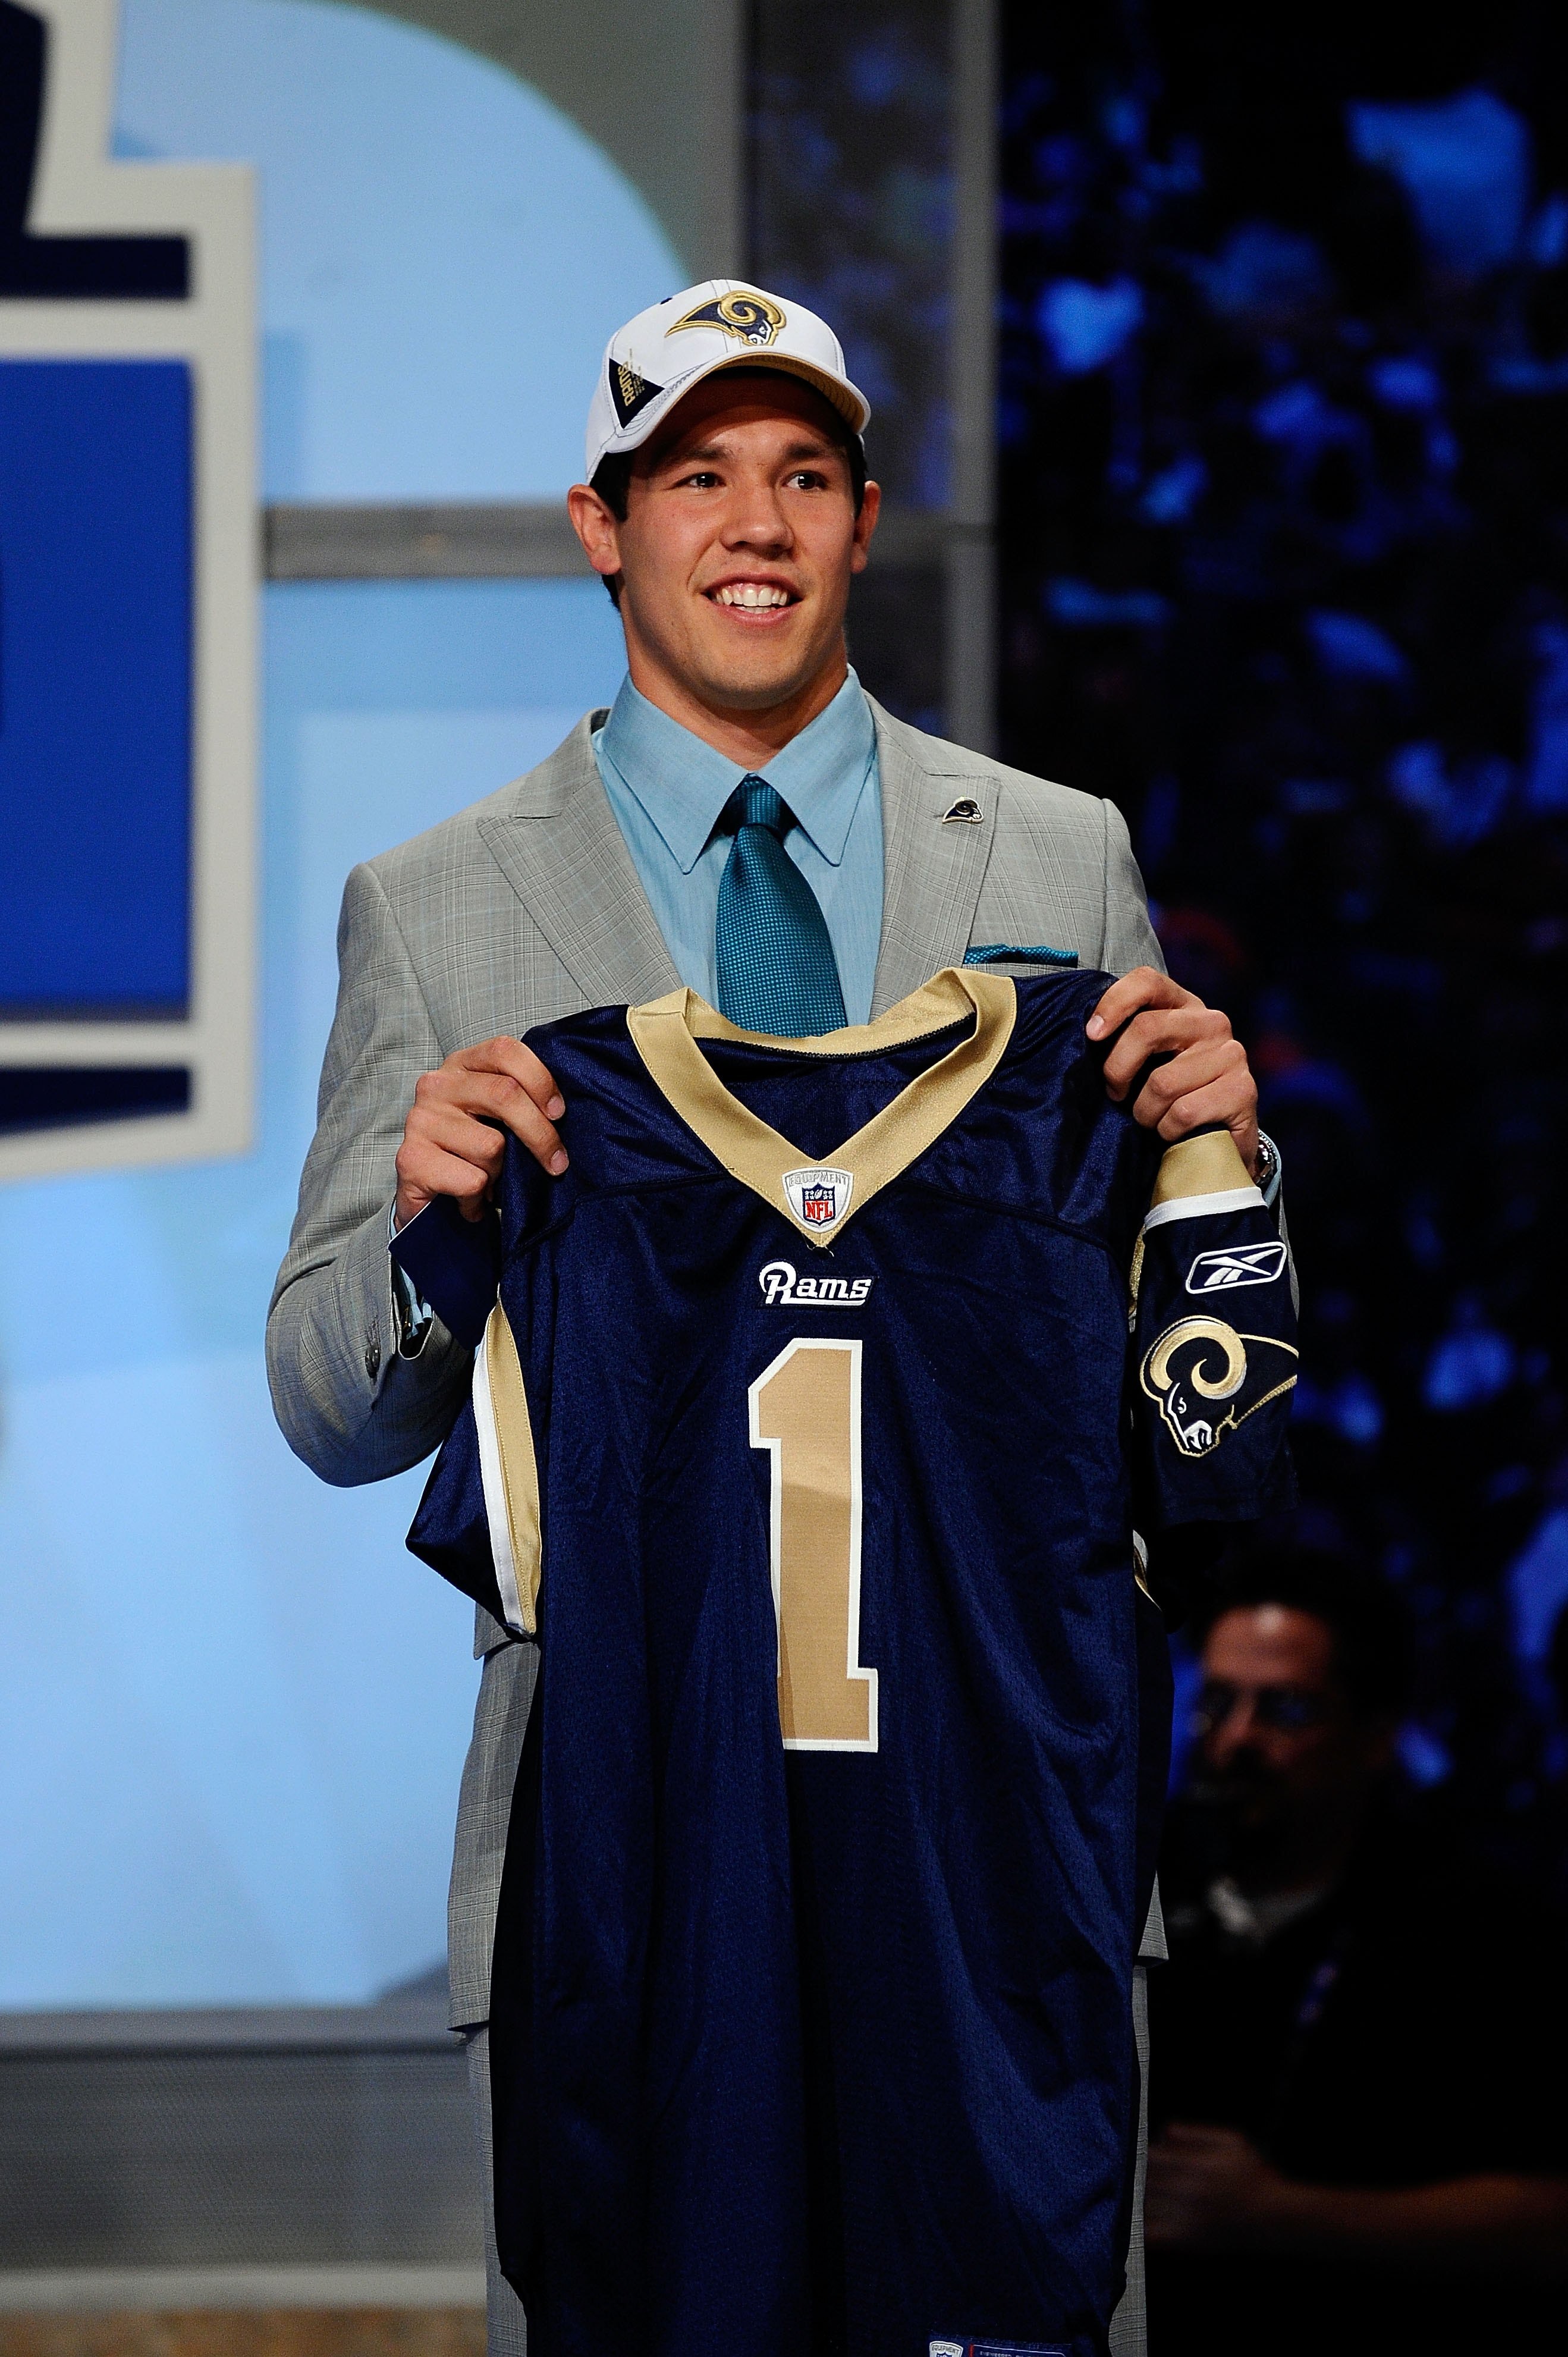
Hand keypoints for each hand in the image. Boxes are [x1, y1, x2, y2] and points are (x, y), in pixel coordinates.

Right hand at [394, 1038, 565, 1227]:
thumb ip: (518, 1100)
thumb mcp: (495, 1118)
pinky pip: (472, 1179)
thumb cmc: (471, 1153)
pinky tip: (470, 1199)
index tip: (559, 1113)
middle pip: (504, 1095)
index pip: (505, 1051)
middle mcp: (436, 1085)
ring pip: (491, 1145)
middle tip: (556, 1162)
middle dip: (540, 1134)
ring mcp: (420, 1120)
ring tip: (490, 1180)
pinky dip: (480, 1198)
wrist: (427, 1199)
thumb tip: (562, 1111)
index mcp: (461, 1066)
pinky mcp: (412, 1159)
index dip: (540, 1080)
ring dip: (501, 1173)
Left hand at [1086, 967, 1260, 1176]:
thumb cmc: (1172, 1095)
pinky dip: (1167, 1130)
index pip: (1147, 982)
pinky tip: (1175, 1131)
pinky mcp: (1243, 1091)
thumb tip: (1091, 1034)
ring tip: (1153, 1118)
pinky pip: (1182, 1113)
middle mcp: (1212, 1023)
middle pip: (1147, 1029)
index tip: (1092, 1034)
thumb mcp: (1149, 1060)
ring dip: (1145, 1112)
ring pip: (1162, 1083)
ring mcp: (1231, 1055)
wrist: (1220, 1138)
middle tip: (1116, 1093)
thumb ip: (1128, 1039)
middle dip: (1118, 1070)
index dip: (1114, 1003)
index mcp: (1184, 1006)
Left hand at [1146, 2123, 1293, 2248]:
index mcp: (1197, 2167)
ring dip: (1141, 2196)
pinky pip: (1152, 2235)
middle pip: (1145, 2180)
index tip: (1149, 2155)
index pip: (1151, 2158)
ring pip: (1144, 2204)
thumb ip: (1195, 2134)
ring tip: (1148, 2191)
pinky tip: (1143, 2218)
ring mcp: (1187, 2219)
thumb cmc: (1255, 2176)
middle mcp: (1189, 2193)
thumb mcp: (1232, 2142)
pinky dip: (1142, 2226)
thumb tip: (1164, 2132)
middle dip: (1141, 2175)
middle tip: (1146, 2173)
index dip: (1144, 2154)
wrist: (1276, 2219)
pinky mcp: (1189, 2241)